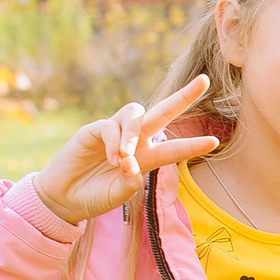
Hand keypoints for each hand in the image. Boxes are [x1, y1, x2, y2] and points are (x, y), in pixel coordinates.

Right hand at [34, 77, 219, 224]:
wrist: (65, 199)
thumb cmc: (96, 196)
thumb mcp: (120, 194)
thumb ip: (131, 180)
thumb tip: (132, 162)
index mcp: (146, 157)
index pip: (174, 147)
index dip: (192, 144)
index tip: (214, 140)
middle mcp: (134, 140)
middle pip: (162, 112)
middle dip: (183, 96)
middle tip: (204, 80)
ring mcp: (114, 132)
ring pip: (136, 114)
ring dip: (133, 134)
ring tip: (125, 158)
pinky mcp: (93, 129)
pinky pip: (110, 127)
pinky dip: (114, 142)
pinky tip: (111, 159)